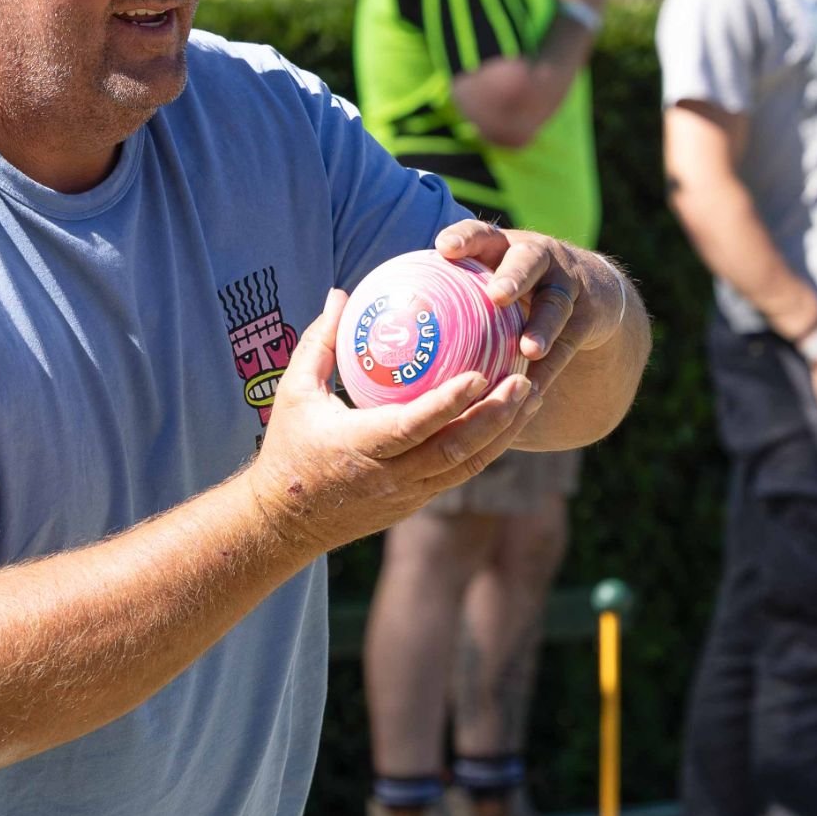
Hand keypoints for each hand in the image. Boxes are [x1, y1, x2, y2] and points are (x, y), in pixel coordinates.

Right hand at [246, 289, 538, 550]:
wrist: (285, 522)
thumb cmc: (288, 447)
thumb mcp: (294, 392)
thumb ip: (321, 342)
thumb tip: (341, 293)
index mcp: (357, 446)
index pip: (412, 426)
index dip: (448, 404)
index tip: (479, 374)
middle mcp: (388, 476)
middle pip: (454, 450)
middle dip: (495, 418)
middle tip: (524, 380)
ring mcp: (407, 494)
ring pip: (467, 465)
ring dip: (503, 433)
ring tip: (531, 395)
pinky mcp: (417, 503)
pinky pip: (460, 473)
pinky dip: (489, 447)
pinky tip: (510, 419)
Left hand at [434, 219, 628, 394]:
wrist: (587, 297)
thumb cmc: (511, 294)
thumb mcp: (483, 281)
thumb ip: (442, 295)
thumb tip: (365, 312)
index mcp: (502, 247)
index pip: (481, 234)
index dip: (464, 238)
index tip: (442, 248)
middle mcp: (538, 259)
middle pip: (527, 260)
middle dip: (514, 276)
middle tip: (496, 296)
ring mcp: (567, 285)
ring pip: (556, 304)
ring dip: (542, 325)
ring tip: (528, 348)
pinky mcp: (588, 316)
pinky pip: (568, 347)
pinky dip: (550, 368)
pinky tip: (532, 391)